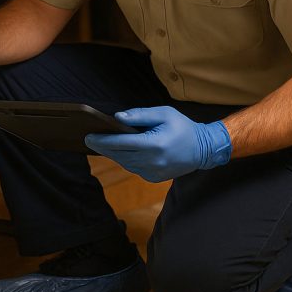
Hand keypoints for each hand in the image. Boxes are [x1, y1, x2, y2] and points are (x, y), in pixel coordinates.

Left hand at [84, 106, 231, 181]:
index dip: (103, 140)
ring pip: (125, 163)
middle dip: (103, 147)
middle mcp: (152, 161)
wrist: (203, 149)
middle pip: (119, 154)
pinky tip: (118, 152)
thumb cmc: (182, 127)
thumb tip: (118, 118)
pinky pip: (133, 168)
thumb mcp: (163, 113)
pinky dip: (125, 160)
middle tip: (89, 140)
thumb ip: (140, 115)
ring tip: (100, 144)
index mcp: (154, 144)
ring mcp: (153, 172)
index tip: (89, 136)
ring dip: (112, 154)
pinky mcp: (154, 178)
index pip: (121, 143)